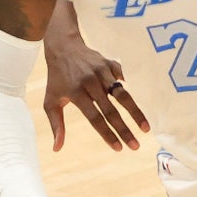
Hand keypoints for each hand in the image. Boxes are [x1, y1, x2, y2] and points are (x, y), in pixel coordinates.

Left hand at [43, 36, 149, 150]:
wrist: (63, 47)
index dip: (107, 134)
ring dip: (135, 112)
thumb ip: (56, 125)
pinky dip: (131, 89)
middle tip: (136, 146)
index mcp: (76, 93)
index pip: (95, 118)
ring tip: (146, 129)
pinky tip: (139, 104)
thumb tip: (57, 149)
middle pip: (111, 110)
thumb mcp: (50, 101)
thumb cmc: (57, 79)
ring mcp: (102, 72)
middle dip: (124, 130)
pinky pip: (123, 78)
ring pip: (122, 95)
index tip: (118, 148)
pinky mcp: (110, 64)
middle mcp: (90, 83)